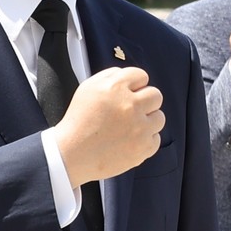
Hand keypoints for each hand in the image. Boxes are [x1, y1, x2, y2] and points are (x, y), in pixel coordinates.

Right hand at [52, 65, 163, 187]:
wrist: (71, 154)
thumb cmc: (78, 122)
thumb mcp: (87, 89)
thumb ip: (109, 76)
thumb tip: (130, 77)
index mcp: (115, 88)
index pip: (141, 76)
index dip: (135, 85)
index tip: (129, 94)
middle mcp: (130, 105)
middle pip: (155, 95)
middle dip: (145, 102)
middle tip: (130, 112)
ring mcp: (139, 127)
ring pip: (159, 117)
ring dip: (147, 121)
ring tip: (129, 128)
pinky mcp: (143, 147)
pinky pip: (156, 138)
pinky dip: (144, 141)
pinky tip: (128, 141)